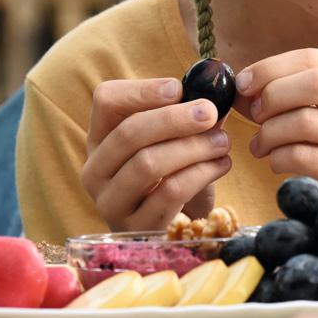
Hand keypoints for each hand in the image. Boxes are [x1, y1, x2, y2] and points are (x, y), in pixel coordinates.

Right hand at [80, 78, 233, 231]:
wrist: (177, 227)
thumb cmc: (173, 174)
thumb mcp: (171, 140)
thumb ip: (185, 114)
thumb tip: (212, 92)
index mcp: (100, 138)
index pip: (106, 100)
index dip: (142, 90)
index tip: (178, 88)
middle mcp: (95, 170)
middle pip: (128, 133)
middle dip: (174, 119)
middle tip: (210, 112)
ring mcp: (111, 203)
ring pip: (148, 164)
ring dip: (192, 147)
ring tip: (222, 141)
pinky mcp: (137, 229)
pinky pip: (170, 193)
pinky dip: (201, 174)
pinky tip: (222, 164)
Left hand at [240, 49, 317, 202]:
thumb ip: (292, 93)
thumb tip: (242, 85)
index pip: (315, 58)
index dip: (271, 68)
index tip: (243, 85)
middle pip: (315, 83)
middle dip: (272, 97)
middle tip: (253, 116)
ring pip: (307, 121)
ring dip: (270, 132)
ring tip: (260, 145)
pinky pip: (307, 157)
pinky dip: (279, 158)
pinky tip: (275, 162)